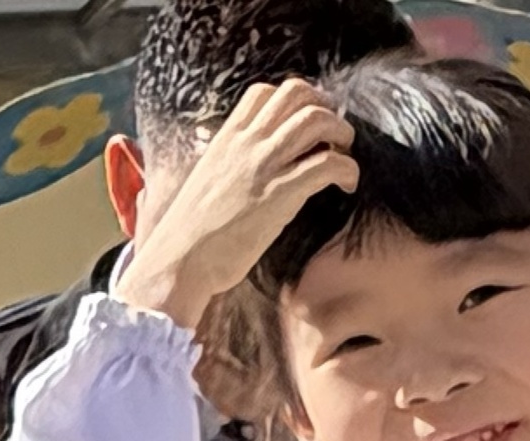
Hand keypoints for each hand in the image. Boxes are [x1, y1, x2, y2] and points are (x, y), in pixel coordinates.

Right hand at [118, 80, 358, 333]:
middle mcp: (246, 142)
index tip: (307, 127)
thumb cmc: (193, 234)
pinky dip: (348, 169)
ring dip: (341, 132)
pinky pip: (327, 163)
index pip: (264, 92)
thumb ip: (232, 167)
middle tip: (335, 137)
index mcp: (227, 137)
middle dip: (324, 108)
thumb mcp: (210, 183)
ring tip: (345, 157)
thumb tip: (251, 174)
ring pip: (316, 119)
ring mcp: (264, 165)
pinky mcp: (281, 194)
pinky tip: (347, 186)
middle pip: (296, 93)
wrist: (182, 259)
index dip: (294, 102)